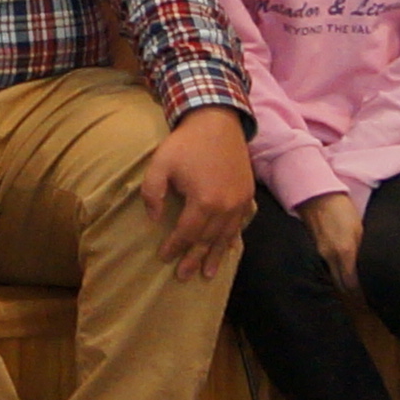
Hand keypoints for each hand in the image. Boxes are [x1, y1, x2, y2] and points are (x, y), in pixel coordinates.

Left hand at [142, 107, 256, 281]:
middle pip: (208, 240)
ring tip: (206, 274)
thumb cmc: (185, 144)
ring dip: (215, 256)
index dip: (175, 247)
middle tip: (183, 276)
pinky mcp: (247, 195)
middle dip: (193, 259)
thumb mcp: (160, 164)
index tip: (164, 258)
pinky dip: (231, 240)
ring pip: (226, 237)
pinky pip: (239, 225)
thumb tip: (154, 219)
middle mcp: (226, 207)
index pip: (188, 233)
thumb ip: (152, 193)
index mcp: (204, 201)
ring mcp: (240, 202)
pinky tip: (228, 250)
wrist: (217, 123)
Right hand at [299, 189, 363, 295]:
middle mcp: (329, 257)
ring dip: (344, 288)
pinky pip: (326, 268)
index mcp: (344, 252)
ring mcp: (320, 253)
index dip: (361, 298)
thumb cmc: (342, 208)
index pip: (352, 285)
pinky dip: (335, 275)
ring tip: (355, 295)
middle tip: (365, 305)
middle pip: (341, 286)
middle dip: (352, 298)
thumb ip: (362, 250)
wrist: (315, 194)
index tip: (370, 306)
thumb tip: (370, 267)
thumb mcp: (359, 228)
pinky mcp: (315, 248)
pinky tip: (342, 276)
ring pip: (333, 278)